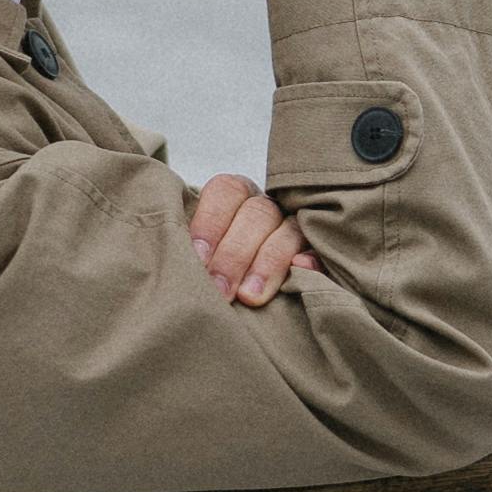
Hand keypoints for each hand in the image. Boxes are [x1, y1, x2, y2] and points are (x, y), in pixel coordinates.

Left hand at [188, 172, 313, 306]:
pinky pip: (322, 251)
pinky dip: (312, 260)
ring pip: (288, 231)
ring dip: (268, 263)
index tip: (198, 259)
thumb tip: (169, 255)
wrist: (246, 300)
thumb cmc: (211, 271)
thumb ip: (186, 248)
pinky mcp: (319, 253)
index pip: (226, 191)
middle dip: (235, 254)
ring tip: (250, 297)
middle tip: (220, 292)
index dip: (210, 222)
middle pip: (256, 215)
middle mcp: (266, 208)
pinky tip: (301, 271)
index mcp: (235, 197)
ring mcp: (295, 229)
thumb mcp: (197, 254)